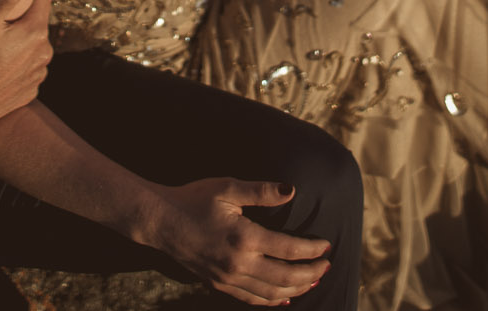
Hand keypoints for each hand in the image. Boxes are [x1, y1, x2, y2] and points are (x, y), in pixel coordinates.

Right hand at [141, 178, 330, 305]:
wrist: (161, 221)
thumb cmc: (194, 199)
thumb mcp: (227, 188)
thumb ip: (261, 191)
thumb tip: (291, 190)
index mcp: (244, 237)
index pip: (289, 249)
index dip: (312, 250)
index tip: (327, 246)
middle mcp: (238, 263)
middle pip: (285, 276)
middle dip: (310, 272)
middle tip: (327, 266)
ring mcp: (227, 277)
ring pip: (271, 292)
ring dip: (296, 288)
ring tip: (312, 281)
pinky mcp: (219, 283)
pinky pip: (251, 298)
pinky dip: (271, 300)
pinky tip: (284, 296)